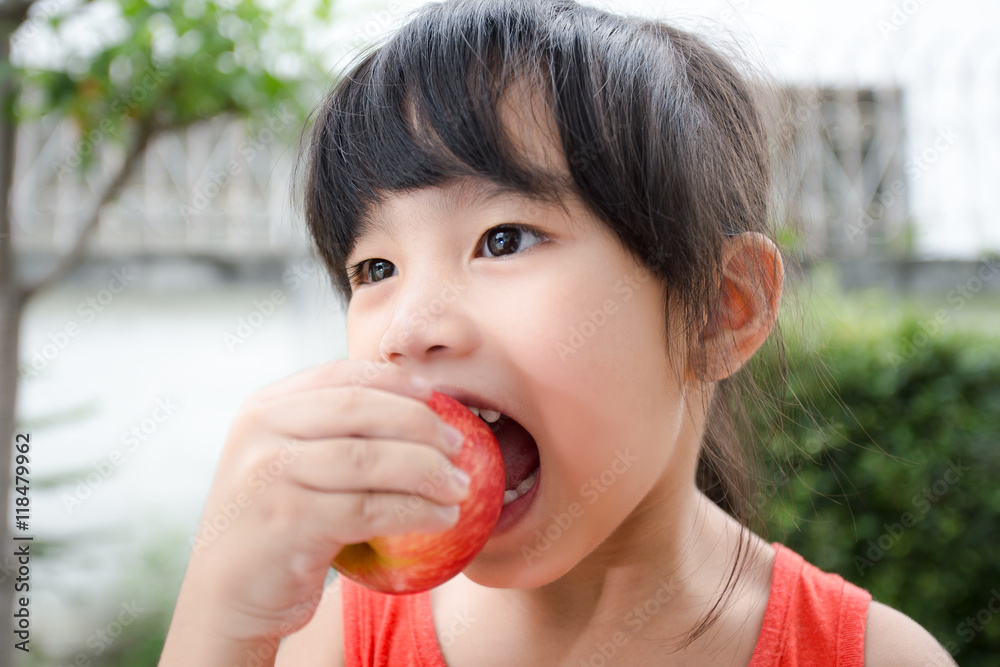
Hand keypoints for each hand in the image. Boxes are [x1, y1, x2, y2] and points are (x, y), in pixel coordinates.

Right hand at [161, 360, 467, 653]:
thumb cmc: (278, 522)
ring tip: (460, 487)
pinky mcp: (286, 522)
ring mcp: (268, 475)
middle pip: (360, 410)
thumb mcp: (289, 462)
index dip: (395, 382)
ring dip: (426, 471)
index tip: (436, 395)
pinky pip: (367, 509)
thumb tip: (418, 403)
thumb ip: (330, 430)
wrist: (229, 593)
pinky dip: (414, 512)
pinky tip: (443, 519)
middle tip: (460, 446)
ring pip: (369, 459)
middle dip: (420, 424)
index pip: (341, 377)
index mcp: (265, 407)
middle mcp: (261, 432)